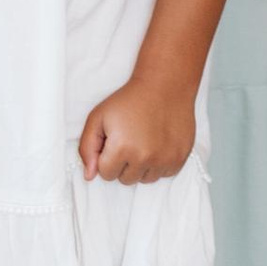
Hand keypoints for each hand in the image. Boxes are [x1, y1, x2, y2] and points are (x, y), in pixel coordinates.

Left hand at [78, 73, 197, 186]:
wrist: (164, 86)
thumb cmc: (128, 100)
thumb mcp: (98, 117)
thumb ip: (87, 148)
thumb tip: (89, 176)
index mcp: (121, 148)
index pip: (106, 174)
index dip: (106, 157)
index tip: (113, 140)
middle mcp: (144, 158)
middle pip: (125, 179)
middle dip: (123, 163)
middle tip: (129, 139)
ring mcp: (164, 160)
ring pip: (144, 179)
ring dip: (141, 166)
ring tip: (143, 141)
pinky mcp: (179, 159)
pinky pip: (163, 174)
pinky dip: (158, 164)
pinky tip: (157, 144)